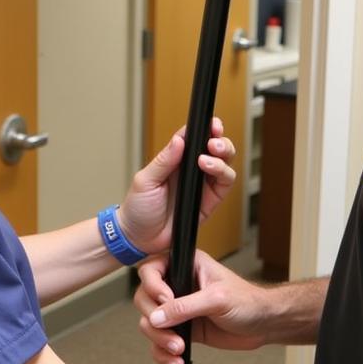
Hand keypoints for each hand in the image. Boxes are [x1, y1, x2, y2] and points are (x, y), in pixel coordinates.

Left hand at [117, 119, 235, 254]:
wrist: (139, 238)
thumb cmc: (138, 208)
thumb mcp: (145, 180)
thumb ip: (164, 161)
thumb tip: (179, 140)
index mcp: (176, 160)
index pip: (195, 137)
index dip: (206, 128)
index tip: (211, 125)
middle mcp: (192, 170)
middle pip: (216, 148)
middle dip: (221, 141)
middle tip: (213, 142)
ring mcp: (202, 185)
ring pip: (225, 164)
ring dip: (222, 157)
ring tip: (206, 160)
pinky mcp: (210, 201)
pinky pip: (225, 185)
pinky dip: (224, 175)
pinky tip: (210, 171)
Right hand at [134, 248, 265, 363]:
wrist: (263, 325)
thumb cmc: (248, 301)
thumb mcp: (217, 299)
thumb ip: (185, 306)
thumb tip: (156, 317)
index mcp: (185, 265)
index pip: (151, 270)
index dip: (152, 287)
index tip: (166, 302)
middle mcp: (177, 285)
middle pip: (144, 300)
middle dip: (154, 321)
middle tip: (172, 333)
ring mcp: (177, 309)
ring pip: (149, 324)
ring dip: (159, 341)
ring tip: (179, 350)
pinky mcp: (181, 330)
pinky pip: (160, 343)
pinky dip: (163, 354)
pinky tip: (177, 361)